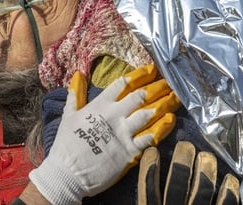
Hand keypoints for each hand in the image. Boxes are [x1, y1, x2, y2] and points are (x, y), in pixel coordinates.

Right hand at [29, 64, 177, 204]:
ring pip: (149, 113)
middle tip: (170, 81)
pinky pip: (150, 136)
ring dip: (164, 103)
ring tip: (176, 96)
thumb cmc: (66, 145)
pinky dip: (162, 127)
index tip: (151, 69)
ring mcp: (123, 133)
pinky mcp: (130, 152)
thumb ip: (75, 94)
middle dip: (157, 87)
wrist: (67, 174)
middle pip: (141, 96)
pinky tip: (172, 119)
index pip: (123, 84)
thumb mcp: (68, 115)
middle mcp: (114, 116)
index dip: (139, 75)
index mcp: (100, 105)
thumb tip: (78, 75)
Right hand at [137, 142, 239, 204]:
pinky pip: (226, 203)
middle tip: (186, 146)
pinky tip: (230, 179)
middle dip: (182, 160)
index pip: (148, 189)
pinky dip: (229, 190)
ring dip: (205, 169)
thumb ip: (150, 203)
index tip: (152, 151)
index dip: (149, 167)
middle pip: (177, 182)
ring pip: (202, 189)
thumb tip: (149, 184)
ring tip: (207, 156)